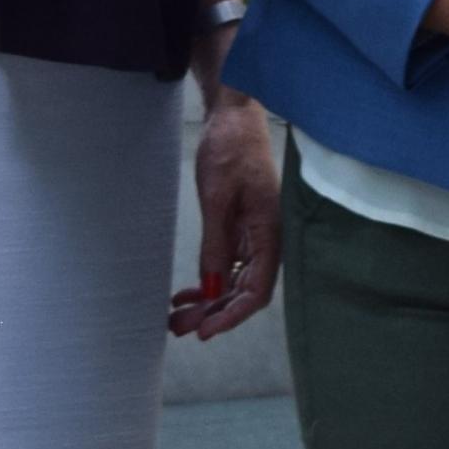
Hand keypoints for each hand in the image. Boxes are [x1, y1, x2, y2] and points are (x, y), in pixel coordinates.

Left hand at [170, 89, 280, 337]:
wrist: (234, 117)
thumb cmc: (231, 148)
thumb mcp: (217, 197)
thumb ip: (216, 244)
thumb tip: (212, 288)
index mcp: (271, 232)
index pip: (257, 291)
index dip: (232, 316)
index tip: (204, 332)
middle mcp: (268, 239)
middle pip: (245, 292)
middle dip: (214, 314)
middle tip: (179, 327)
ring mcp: (256, 235)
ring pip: (235, 282)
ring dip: (209, 302)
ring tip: (178, 316)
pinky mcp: (244, 228)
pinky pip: (229, 265)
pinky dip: (210, 281)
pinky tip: (188, 292)